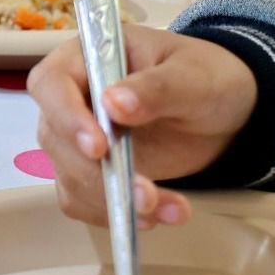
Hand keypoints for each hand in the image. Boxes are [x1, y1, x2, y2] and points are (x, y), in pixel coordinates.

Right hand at [30, 26, 257, 228]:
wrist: (223, 112)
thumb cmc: (205, 78)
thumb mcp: (193, 76)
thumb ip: (157, 88)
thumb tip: (114, 103)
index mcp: (85, 59)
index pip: (50, 84)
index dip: (65, 116)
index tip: (99, 147)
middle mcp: (71, 99)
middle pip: (55, 138)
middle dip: (98, 173)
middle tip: (146, 195)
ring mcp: (76, 138)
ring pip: (69, 175)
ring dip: (113, 199)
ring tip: (170, 210)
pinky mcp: (90, 171)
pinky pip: (82, 199)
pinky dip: (113, 213)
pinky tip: (158, 215)